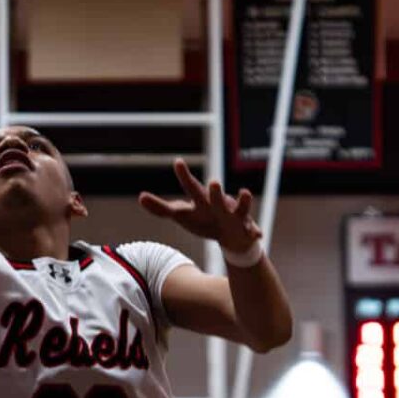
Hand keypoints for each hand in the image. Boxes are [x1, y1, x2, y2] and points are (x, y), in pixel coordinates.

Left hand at [138, 159, 260, 253]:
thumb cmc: (202, 220)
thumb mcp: (181, 215)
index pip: (190, 187)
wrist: (230, 235)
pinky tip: (258, 234)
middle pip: (215, 198)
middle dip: (215, 192)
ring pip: (240, 209)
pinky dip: (255, 231)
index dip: (184, 176)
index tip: (178, 161)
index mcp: (202, 200)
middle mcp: (218, 204)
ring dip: (243, 202)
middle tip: (213, 182)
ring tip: (245, 193)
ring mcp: (235, 216)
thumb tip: (140, 197)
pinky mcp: (246, 229)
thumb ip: (160, 208)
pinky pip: (252, 231)